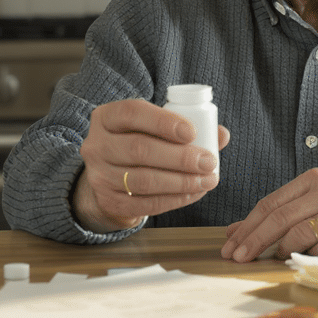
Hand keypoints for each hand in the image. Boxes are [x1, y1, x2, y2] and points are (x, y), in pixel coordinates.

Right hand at [71, 99, 230, 232]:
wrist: (109, 174)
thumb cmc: (138, 142)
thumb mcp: (151, 127)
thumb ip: (184, 126)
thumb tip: (221, 134)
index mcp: (106, 117)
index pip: (132, 113)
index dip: (163, 122)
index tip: (193, 132)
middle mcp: (96, 145)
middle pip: (139, 150)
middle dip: (180, 158)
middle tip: (208, 161)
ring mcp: (99, 176)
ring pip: (143, 180)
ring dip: (181, 182)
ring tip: (207, 180)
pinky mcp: (109, 201)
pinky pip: (145, 204)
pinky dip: (174, 200)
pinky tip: (194, 193)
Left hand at [219, 168, 317, 262]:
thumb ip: (287, 209)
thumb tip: (239, 229)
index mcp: (314, 178)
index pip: (270, 202)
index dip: (246, 225)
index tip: (230, 244)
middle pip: (279, 218)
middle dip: (253, 240)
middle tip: (236, 257)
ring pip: (299, 234)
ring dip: (280, 250)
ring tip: (273, 258)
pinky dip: (310, 258)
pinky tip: (302, 261)